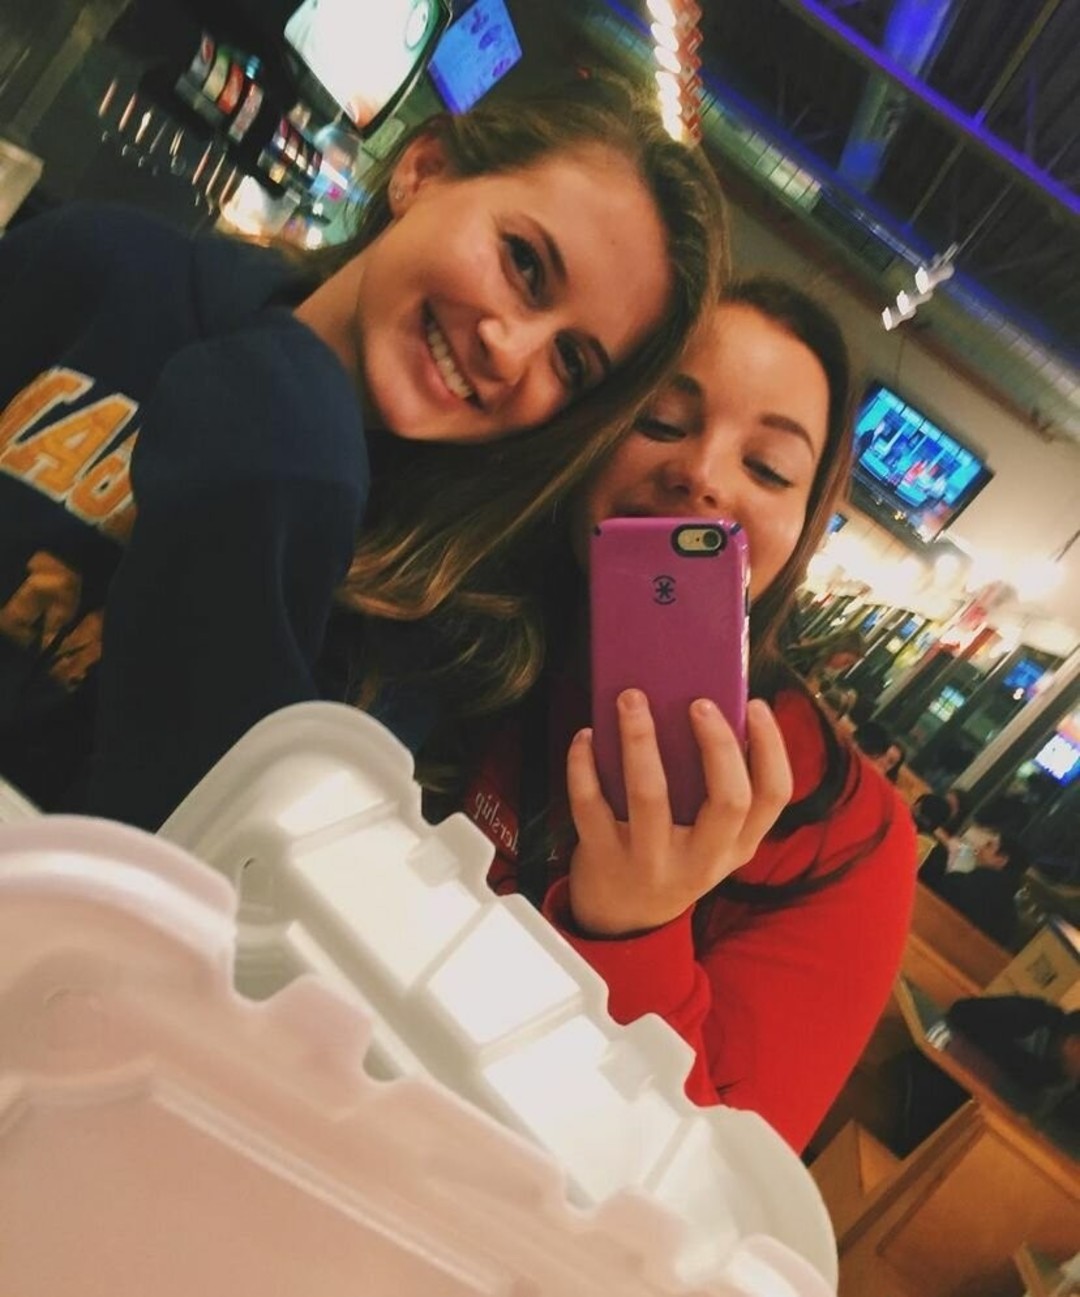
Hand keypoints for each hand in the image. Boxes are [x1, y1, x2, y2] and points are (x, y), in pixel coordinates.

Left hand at [565, 690, 792, 936]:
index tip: (756, 704)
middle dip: (716, 744)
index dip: (771, 747)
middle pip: (728, 799)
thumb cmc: (672, 858)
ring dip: (640, 741)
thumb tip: (711, 711)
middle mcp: (703, 859)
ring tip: (631, 700)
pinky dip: (584, 766)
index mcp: (737, 845)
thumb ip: (717, 793)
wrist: (622, 921)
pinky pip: (590, 805)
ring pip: (650, 795)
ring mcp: (652, 861)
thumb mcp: (710, 841)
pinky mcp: (604, 857)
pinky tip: (586, 737)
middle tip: (698, 702)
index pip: (773, 797)